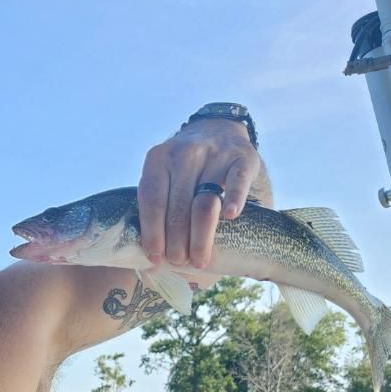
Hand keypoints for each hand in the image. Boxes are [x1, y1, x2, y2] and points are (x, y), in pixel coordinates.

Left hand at [137, 119, 261, 268]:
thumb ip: (157, 206)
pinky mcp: (242, 157)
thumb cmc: (186, 168)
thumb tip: (148, 259)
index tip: (155, 257)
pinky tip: (231, 218)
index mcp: (158, 159)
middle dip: (177, 242)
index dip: (153, 233)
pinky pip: (237, 182)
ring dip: (201, 237)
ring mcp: (215, 153)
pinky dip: (234, 200)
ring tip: (200, 260)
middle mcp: (185, 153)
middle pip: (178, 208)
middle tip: (179, 263)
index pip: (152, 201)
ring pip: (205, 203)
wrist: (219, 128)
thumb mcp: (165, 175)